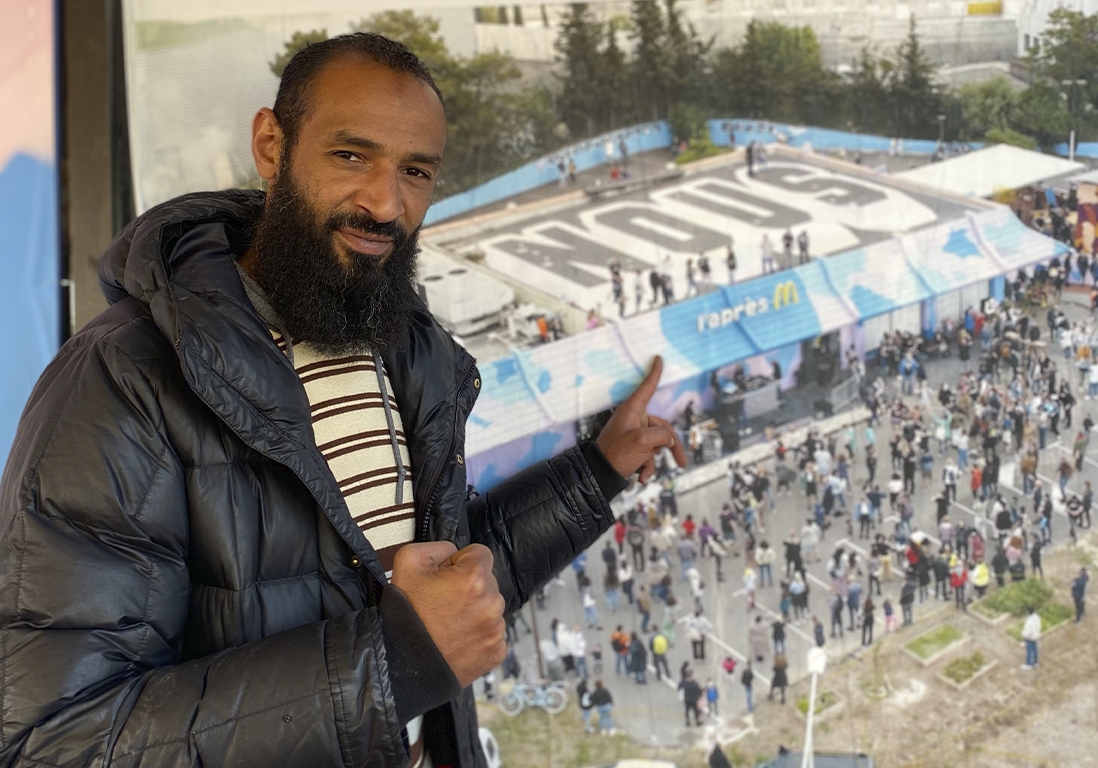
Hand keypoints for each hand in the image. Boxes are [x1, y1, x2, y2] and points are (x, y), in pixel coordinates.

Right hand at [390, 542, 505, 687]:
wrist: (401, 661)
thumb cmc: (405, 612)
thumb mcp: (408, 561)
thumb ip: (439, 546)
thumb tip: (455, 552)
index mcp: (475, 578)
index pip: (481, 553)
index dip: (461, 561)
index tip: (446, 576)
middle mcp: (492, 603)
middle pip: (488, 581)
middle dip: (469, 586)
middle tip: (443, 602)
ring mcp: (496, 629)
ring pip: (491, 607)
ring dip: (475, 609)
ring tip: (448, 622)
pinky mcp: (496, 651)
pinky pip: (493, 632)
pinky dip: (479, 633)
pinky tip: (457, 638)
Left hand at [596, 355, 687, 482]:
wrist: (598, 475)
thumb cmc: (616, 454)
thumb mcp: (643, 442)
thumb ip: (662, 435)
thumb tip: (669, 439)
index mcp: (632, 410)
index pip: (647, 387)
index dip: (654, 373)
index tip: (658, 358)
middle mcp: (633, 419)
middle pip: (662, 426)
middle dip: (670, 446)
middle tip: (682, 462)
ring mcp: (632, 432)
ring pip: (656, 442)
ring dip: (654, 459)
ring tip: (646, 474)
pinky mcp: (631, 446)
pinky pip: (647, 453)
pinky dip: (646, 466)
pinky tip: (641, 478)